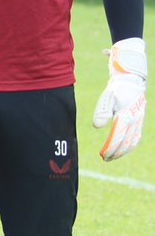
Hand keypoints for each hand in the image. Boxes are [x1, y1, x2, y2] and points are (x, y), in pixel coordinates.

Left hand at [93, 37, 144, 160]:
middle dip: (117, 152)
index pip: (118, 137)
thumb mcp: (107, 97)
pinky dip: (130, 143)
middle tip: (105, 159)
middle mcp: (135, 119)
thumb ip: (102, 112)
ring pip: (134, 139)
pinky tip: (124, 146)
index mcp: (127, 115)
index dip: (111, 148)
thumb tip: (97, 127)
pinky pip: (137, 134)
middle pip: (127, 141)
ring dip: (124, 149)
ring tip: (113, 155)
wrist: (131, 76)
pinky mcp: (139, 117)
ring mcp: (139, 119)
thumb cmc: (117, 86)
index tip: (103, 155)